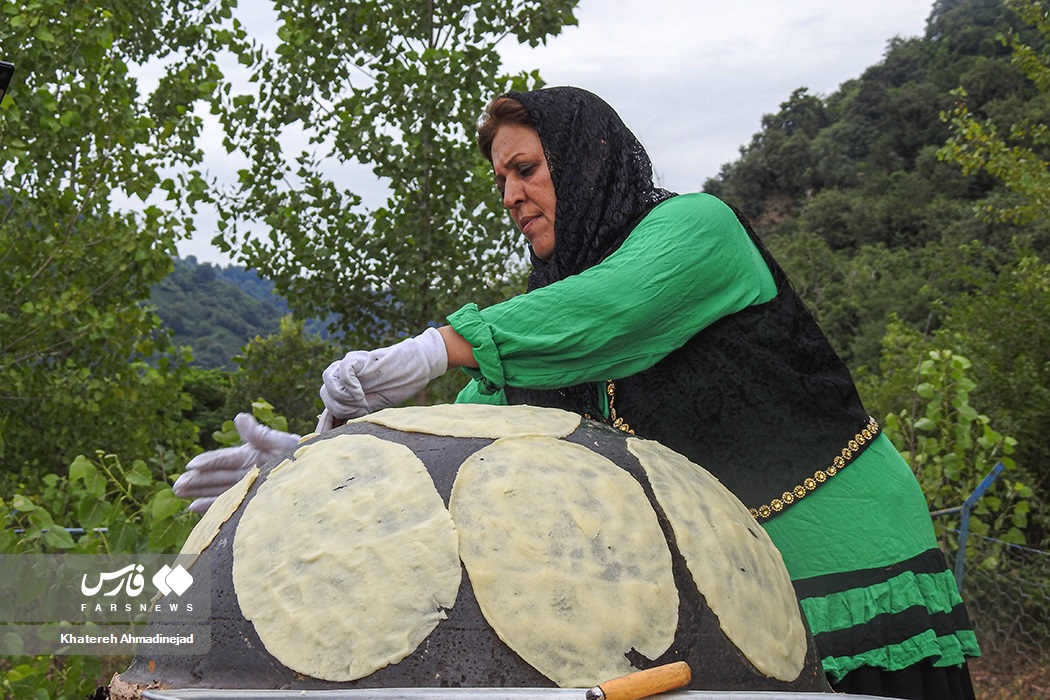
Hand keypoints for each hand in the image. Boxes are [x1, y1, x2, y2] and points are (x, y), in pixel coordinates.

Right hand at [173, 413, 299, 513]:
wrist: (314, 472)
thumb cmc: (299, 453)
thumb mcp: (280, 441)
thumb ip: (258, 433)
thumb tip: (239, 417)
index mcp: (249, 454)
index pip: (224, 459)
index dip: (208, 461)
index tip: (191, 465)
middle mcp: (244, 471)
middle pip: (215, 475)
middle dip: (196, 480)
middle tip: (177, 485)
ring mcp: (246, 486)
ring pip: (217, 489)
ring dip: (198, 492)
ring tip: (178, 493)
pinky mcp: (250, 500)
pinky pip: (228, 503)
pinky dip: (211, 506)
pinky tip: (193, 508)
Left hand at [319, 326, 447, 423]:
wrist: (415, 367)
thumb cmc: (398, 386)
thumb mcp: (374, 405)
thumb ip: (356, 412)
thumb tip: (339, 431)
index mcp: (346, 390)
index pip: (328, 406)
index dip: (326, 422)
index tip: (329, 435)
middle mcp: (343, 377)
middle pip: (326, 396)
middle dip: (342, 409)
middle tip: (362, 409)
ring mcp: (348, 366)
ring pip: (329, 384)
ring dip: (344, 398)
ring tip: (362, 401)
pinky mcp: (357, 358)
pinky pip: (342, 372)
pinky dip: (349, 386)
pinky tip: (361, 393)